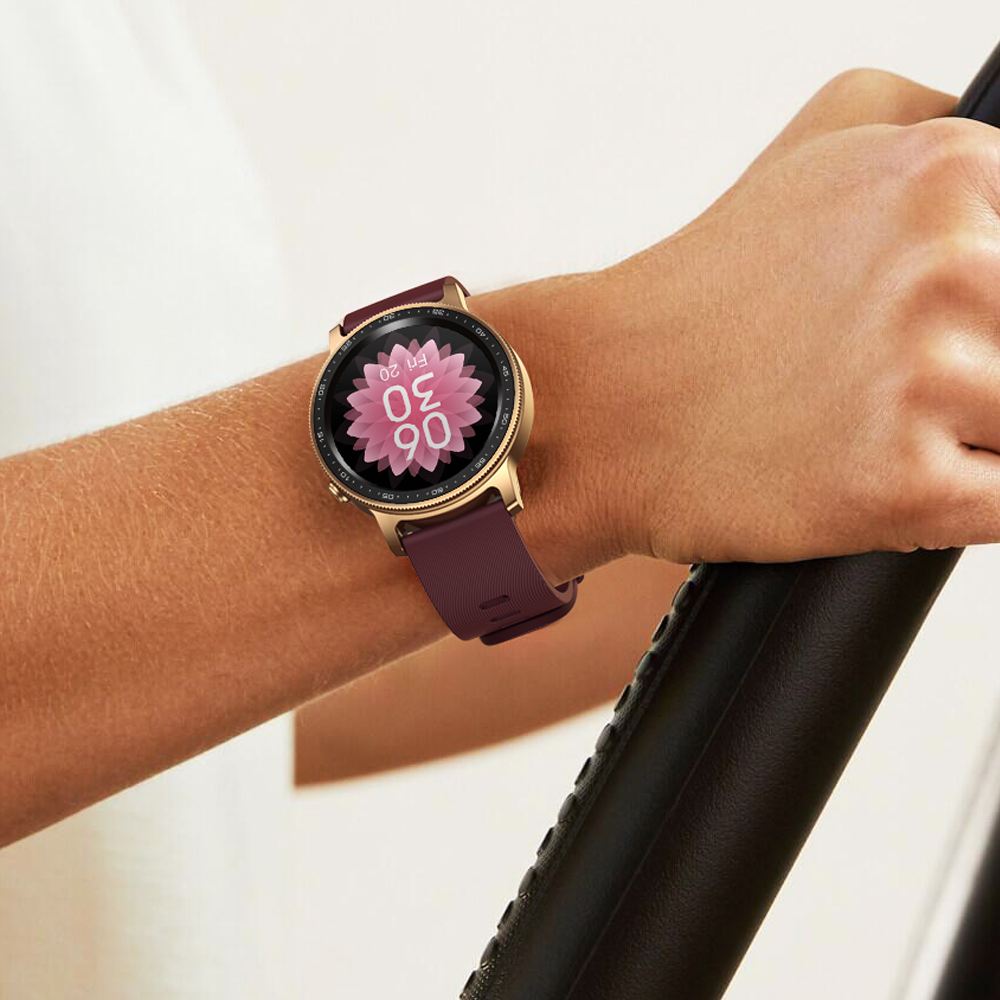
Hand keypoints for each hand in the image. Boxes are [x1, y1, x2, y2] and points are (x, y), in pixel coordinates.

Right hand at [579, 69, 999, 563]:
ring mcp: (926, 378)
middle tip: (897, 381)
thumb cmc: (698, 295)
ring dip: (971, 437)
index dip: (991, 313)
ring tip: (878, 426)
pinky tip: (890, 477)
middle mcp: (952, 266)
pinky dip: (962, 501)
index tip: (954, 330)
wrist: (602, 402)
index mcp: (950, 174)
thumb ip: (934, 123)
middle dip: (981, 371)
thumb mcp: (816, 144)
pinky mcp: (903, 485)